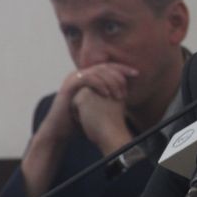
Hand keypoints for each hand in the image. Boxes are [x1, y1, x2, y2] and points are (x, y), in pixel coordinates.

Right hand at [20, 62, 137, 196]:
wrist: (60, 130)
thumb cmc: (79, 120)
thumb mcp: (96, 105)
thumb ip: (107, 97)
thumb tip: (124, 95)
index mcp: (87, 77)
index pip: (108, 67)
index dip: (123, 69)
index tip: (137, 74)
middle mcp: (80, 74)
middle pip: (104, 66)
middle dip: (120, 71)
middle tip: (132, 78)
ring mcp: (73, 79)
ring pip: (97, 71)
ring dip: (111, 80)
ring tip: (120, 93)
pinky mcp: (69, 86)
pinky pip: (87, 79)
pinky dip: (99, 85)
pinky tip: (108, 94)